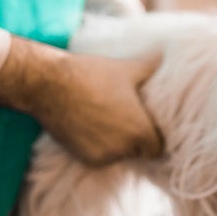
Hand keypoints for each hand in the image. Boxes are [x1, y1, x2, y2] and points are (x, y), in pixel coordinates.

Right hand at [0, 36, 163, 164]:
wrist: (49, 84)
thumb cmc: (91, 74)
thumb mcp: (127, 69)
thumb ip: (151, 68)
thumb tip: (167, 56)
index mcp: (140, 130)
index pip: (158, 148)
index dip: (155, 138)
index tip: (148, 126)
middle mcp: (124, 148)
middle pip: (139, 152)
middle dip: (136, 140)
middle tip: (126, 119)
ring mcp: (104, 156)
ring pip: (119, 155)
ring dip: (117, 144)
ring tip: (106, 119)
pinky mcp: (85, 159)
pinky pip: (100, 157)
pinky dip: (99, 147)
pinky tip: (91, 126)